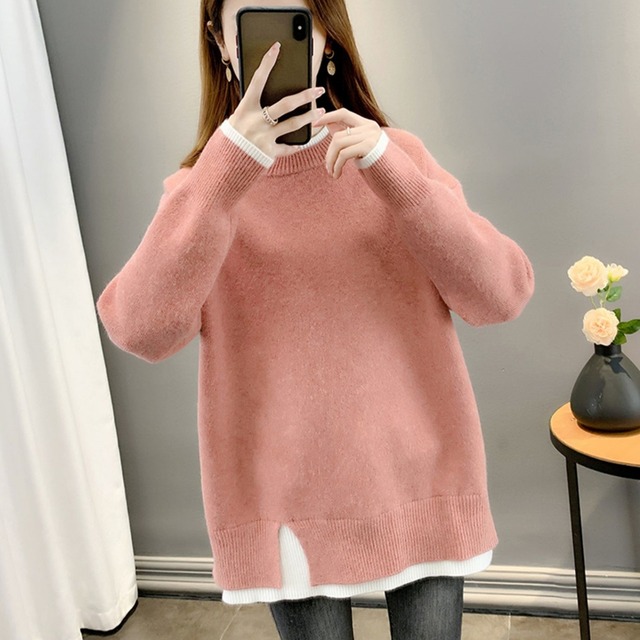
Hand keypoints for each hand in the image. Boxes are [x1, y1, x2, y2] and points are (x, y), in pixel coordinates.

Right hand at [228, 42, 324, 157]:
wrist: (225, 164)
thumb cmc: (234, 137)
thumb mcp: (239, 118)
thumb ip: (254, 108)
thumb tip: (272, 94)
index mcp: (245, 108)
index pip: (258, 80)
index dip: (266, 63)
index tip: (276, 47)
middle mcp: (255, 121)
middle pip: (285, 104)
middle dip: (305, 96)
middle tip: (319, 89)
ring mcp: (263, 137)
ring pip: (293, 124)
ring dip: (309, 117)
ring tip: (320, 111)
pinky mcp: (269, 153)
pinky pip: (288, 147)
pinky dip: (296, 144)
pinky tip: (303, 141)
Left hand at [312, 108, 381, 178]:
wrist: (395, 175)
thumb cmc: (377, 162)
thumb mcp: (361, 146)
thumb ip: (348, 135)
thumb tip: (329, 124)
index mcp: (367, 124)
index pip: (343, 113)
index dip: (328, 116)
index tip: (314, 124)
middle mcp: (369, 127)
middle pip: (338, 135)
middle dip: (329, 153)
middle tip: (327, 167)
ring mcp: (369, 136)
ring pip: (338, 143)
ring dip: (331, 161)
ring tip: (332, 172)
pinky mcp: (368, 147)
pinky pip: (344, 154)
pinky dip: (337, 165)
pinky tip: (337, 174)